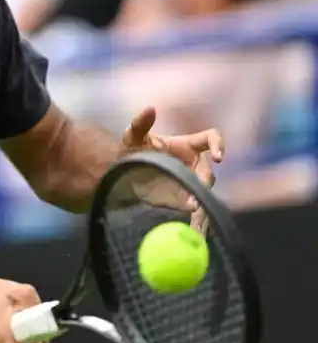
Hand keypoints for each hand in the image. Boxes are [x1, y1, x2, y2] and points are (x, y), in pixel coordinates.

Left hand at [119, 107, 224, 230]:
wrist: (124, 173)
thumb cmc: (131, 149)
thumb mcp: (132, 137)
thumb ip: (139, 123)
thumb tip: (149, 108)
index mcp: (188, 144)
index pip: (211, 138)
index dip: (219, 145)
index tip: (218, 157)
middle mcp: (194, 163)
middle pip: (208, 172)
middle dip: (205, 182)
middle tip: (196, 195)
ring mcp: (191, 183)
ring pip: (205, 194)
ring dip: (203, 206)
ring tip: (196, 219)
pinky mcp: (185, 200)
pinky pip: (196, 210)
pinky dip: (197, 222)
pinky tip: (193, 234)